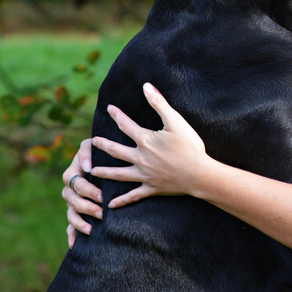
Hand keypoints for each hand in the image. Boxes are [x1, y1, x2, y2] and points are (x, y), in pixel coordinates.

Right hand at [62, 138, 102, 247]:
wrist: (102, 159)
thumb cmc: (98, 151)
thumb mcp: (92, 146)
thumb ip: (87, 152)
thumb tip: (87, 167)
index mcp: (72, 172)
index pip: (77, 183)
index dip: (88, 190)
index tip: (102, 196)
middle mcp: (69, 188)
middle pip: (73, 200)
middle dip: (87, 207)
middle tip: (102, 212)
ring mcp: (71, 201)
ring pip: (71, 214)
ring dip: (79, 222)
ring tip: (90, 229)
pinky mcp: (75, 211)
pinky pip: (70, 225)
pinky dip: (71, 234)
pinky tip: (74, 245)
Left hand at [91, 83, 208, 208]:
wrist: (199, 174)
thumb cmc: (190, 146)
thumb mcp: (176, 121)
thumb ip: (159, 103)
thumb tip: (146, 86)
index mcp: (145, 141)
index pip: (126, 125)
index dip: (117, 115)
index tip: (109, 108)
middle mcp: (140, 158)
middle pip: (116, 151)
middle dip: (103, 145)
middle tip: (92, 141)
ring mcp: (144, 175)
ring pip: (119, 174)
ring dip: (104, 172)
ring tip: (92, 171)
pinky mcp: (151, 188)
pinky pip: (133, 195)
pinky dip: (121, 201)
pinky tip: (110, 205)